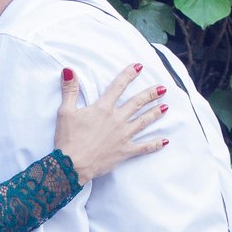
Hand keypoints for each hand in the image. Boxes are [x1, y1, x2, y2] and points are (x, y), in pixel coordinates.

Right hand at [54, 61, 168, 184]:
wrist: (73, 165)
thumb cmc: (68, 139)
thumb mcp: (65, 111)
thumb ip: (70, 90)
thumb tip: (69, 70)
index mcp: (103, 108)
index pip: (118, 87)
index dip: (129, 75)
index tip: (140, 67)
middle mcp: (117, 119)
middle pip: (137, 103)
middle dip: (150, 94)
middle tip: (162, 88)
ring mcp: (123, 135)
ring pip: (143, 121)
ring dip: (155, 113)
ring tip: (166, 107)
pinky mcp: (125, 151)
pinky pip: (144, 147)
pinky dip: (155, 144)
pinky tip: (165, 140)